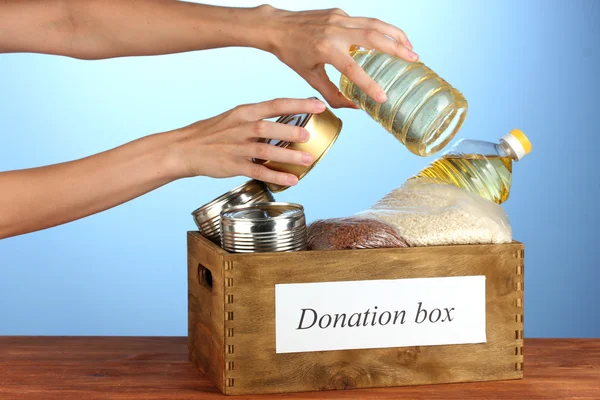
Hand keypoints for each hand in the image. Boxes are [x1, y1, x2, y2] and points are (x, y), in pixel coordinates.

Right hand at [171, 97, 326, 186]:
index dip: (299, 104)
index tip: (319, 105)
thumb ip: (257, 120)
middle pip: (269, 126)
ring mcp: (236, 146)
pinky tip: (291, 180)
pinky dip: (276, 176)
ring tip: (308, 160)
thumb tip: (283, 123)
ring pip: (265, 150)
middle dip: (291, 131)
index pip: (276, 104)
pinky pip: (258, 171)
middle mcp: (241, 127)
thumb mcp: (234, 118)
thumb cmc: (212, 134)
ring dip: (288, 155)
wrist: (184, 148)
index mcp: (244, 112)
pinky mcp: (233, 165)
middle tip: (310, 135)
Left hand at [257, 6, 417, 108]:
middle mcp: (334, 30)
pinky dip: (380, 30)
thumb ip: (332, 93)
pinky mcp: (339, 13)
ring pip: (373, 24)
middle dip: (396, 48)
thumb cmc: (291, 53)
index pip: (352, 68)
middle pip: (372, 37)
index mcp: (325, 48)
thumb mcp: (310, 77)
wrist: (277, 26)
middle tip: (414, 59)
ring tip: (410, 47)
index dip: (369, 84)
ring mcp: (338, 18)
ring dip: (395, 34)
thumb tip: (355, 107)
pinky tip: (390, 40)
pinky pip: (364, 21)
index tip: (383, 97)